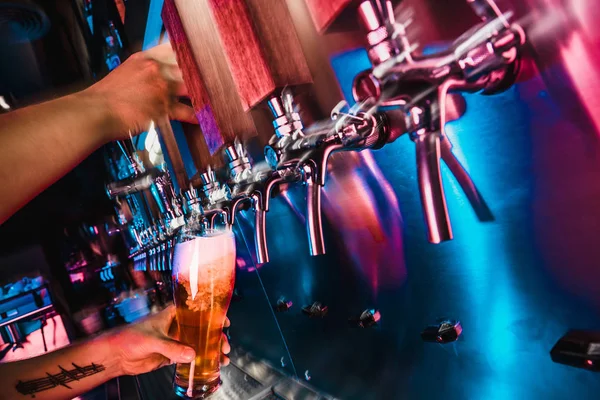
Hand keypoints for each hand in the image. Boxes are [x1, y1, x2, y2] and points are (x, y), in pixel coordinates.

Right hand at [84, 43, 197, 141]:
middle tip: (207, 80)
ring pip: (191, 88)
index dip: (188, 54)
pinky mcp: (163, 109)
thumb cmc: (107, 96)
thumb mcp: (126, 70)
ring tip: (208, 97)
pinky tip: (201, 117)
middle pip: (187, 68)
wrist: (96, 112)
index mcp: (146, 59)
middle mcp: (156, 70)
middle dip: (198, 75)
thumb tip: (158, 70)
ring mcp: (161, 89)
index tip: (196, 60)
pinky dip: (196, 115)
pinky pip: (187, 111)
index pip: (174, 49)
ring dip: (201, 93)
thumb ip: (145, 67)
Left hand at [107, 305, 230, 375]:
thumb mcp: (153, 340)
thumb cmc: (130, 338)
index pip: (197, 310)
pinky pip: (190, 357)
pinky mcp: (172, 355)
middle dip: (216, 337)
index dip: (212, 314)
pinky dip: (201, 361)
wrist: (116, 355)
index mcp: (173, 314)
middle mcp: (177, 326)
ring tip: (223, 359)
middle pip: (202, 329)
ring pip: (198, 343)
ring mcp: (175, 341)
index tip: (224, 322)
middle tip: (225, 346)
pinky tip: (210, 365)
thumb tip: (192, 354)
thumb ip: (172, 347)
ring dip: (211, 350)